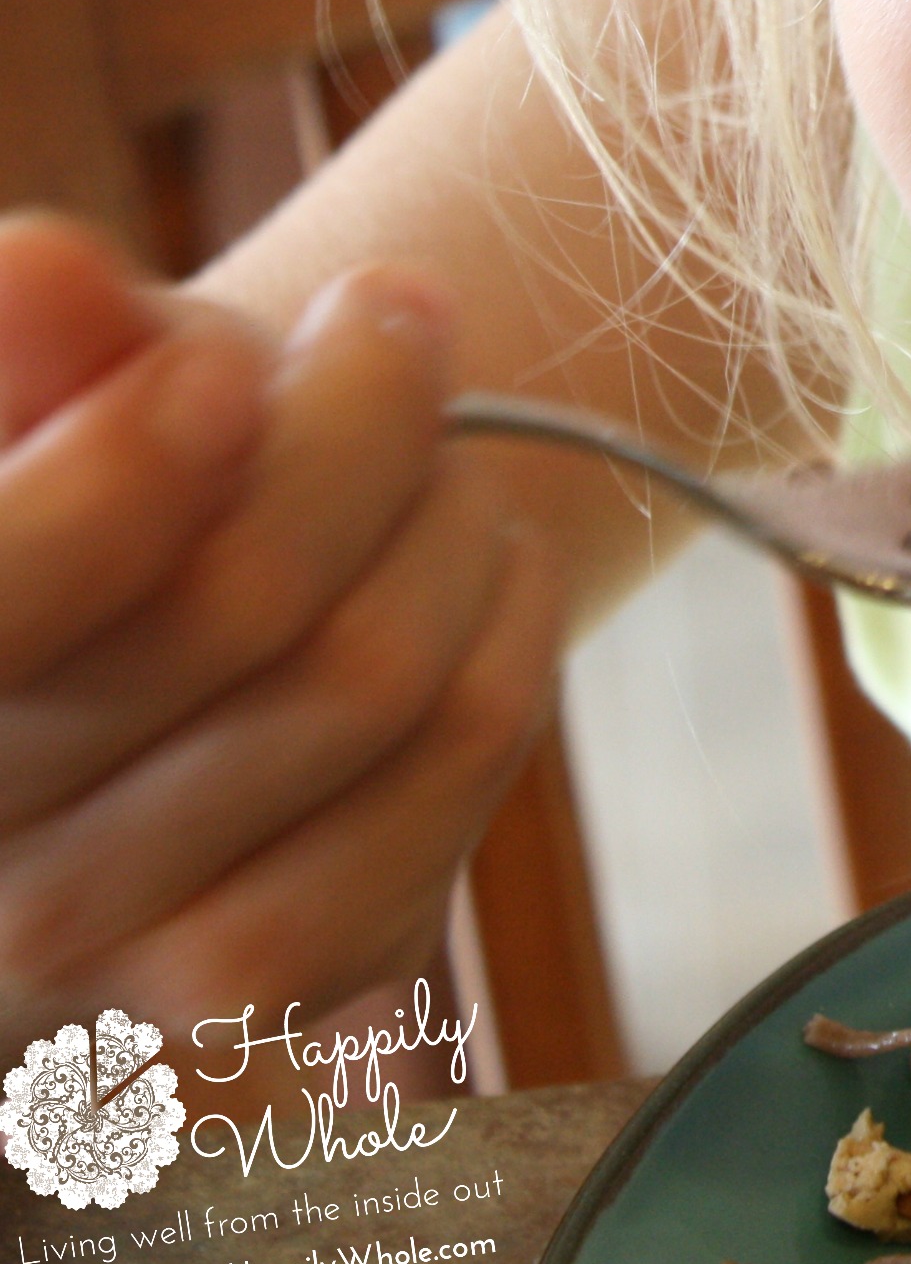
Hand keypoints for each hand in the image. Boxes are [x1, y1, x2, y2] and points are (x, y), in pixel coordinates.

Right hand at [0, 213, 569, 1036]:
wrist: (126, 688)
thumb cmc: (74, 491)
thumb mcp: (31, 403)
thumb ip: (30, 345)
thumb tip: (55, 277)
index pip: (14, 589)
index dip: (138, 456)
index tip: (232, 361)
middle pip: (249, 598)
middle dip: (363, 420)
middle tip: (392, 330)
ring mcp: (115, 956)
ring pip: (384, 681)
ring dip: (456, 523)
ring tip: (442, 459)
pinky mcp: (279, 986)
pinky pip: (462, 769)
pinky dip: (507, 632)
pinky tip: (479, 578)